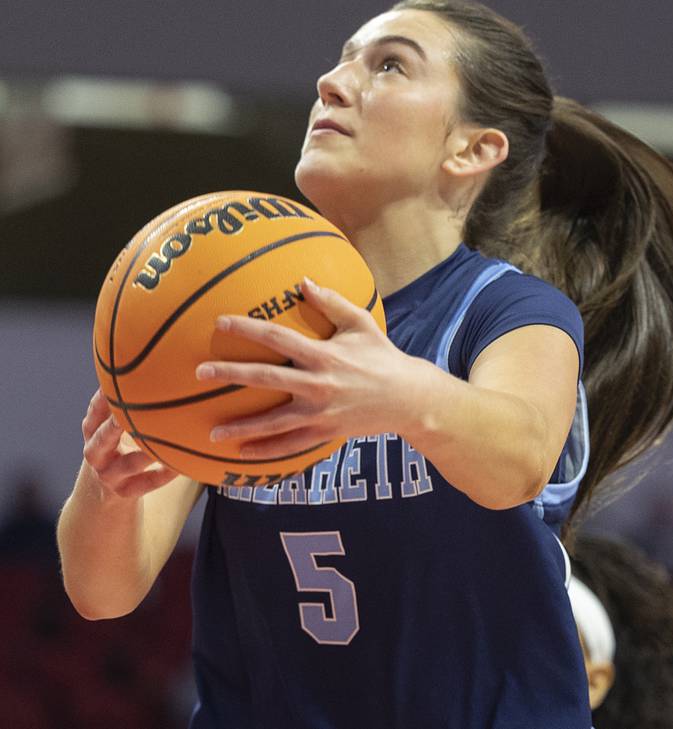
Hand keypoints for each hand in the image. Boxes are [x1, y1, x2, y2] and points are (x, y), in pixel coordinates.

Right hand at [82, 389, 177, 497]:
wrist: (105, 488)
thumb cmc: (118, 441)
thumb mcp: (113, 422)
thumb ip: (125, 398)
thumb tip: (153, 355)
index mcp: (92, 430)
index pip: (95, 412)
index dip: (104, 400)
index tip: (118, 385)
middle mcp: (95, 452)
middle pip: (102, 438)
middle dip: (115, 427)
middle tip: (130, 415)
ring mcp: (109, 474)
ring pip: (129, 464)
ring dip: (147, 453)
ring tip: (165, 442)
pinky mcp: (125, 492)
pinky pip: (147, 484)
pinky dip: (163, 475)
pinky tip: (180, 467)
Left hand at [196, 277, 431, 459]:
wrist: (407, 398)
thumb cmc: (383, 356)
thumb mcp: (362, 323)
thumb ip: (332, 302)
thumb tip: (302, 282)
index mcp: (324, 354)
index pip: (277, 338)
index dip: (247, 329)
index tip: (220, 323)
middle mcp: (318, 384)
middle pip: (266, 379)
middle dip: (230, 375)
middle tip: (201, 373)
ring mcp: (320, 413)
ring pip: (273, 423)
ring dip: (241, 427)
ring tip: (212, 432)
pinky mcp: (324, 433)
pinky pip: (290, 446)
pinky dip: (266, 451)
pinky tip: (242, 454)